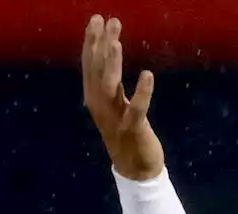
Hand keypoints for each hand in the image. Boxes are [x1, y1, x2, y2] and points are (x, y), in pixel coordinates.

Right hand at [81, 15, 163, 180]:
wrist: (135, 170)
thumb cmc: (127, 135)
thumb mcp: (115, 106)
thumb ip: (110, 84)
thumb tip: (108, 58)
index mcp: (95, 99)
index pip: (90, 65)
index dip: (92, 42)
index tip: (97, 20)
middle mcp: (100, 106)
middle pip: (98, 70)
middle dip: (101, 44)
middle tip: (108, 20)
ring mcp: (114, 119)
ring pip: (110, 87)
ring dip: (113, 64)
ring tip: (117, 42)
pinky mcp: (133, 130)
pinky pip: (136, 109)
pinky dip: (142, 92)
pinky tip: (147, 74)